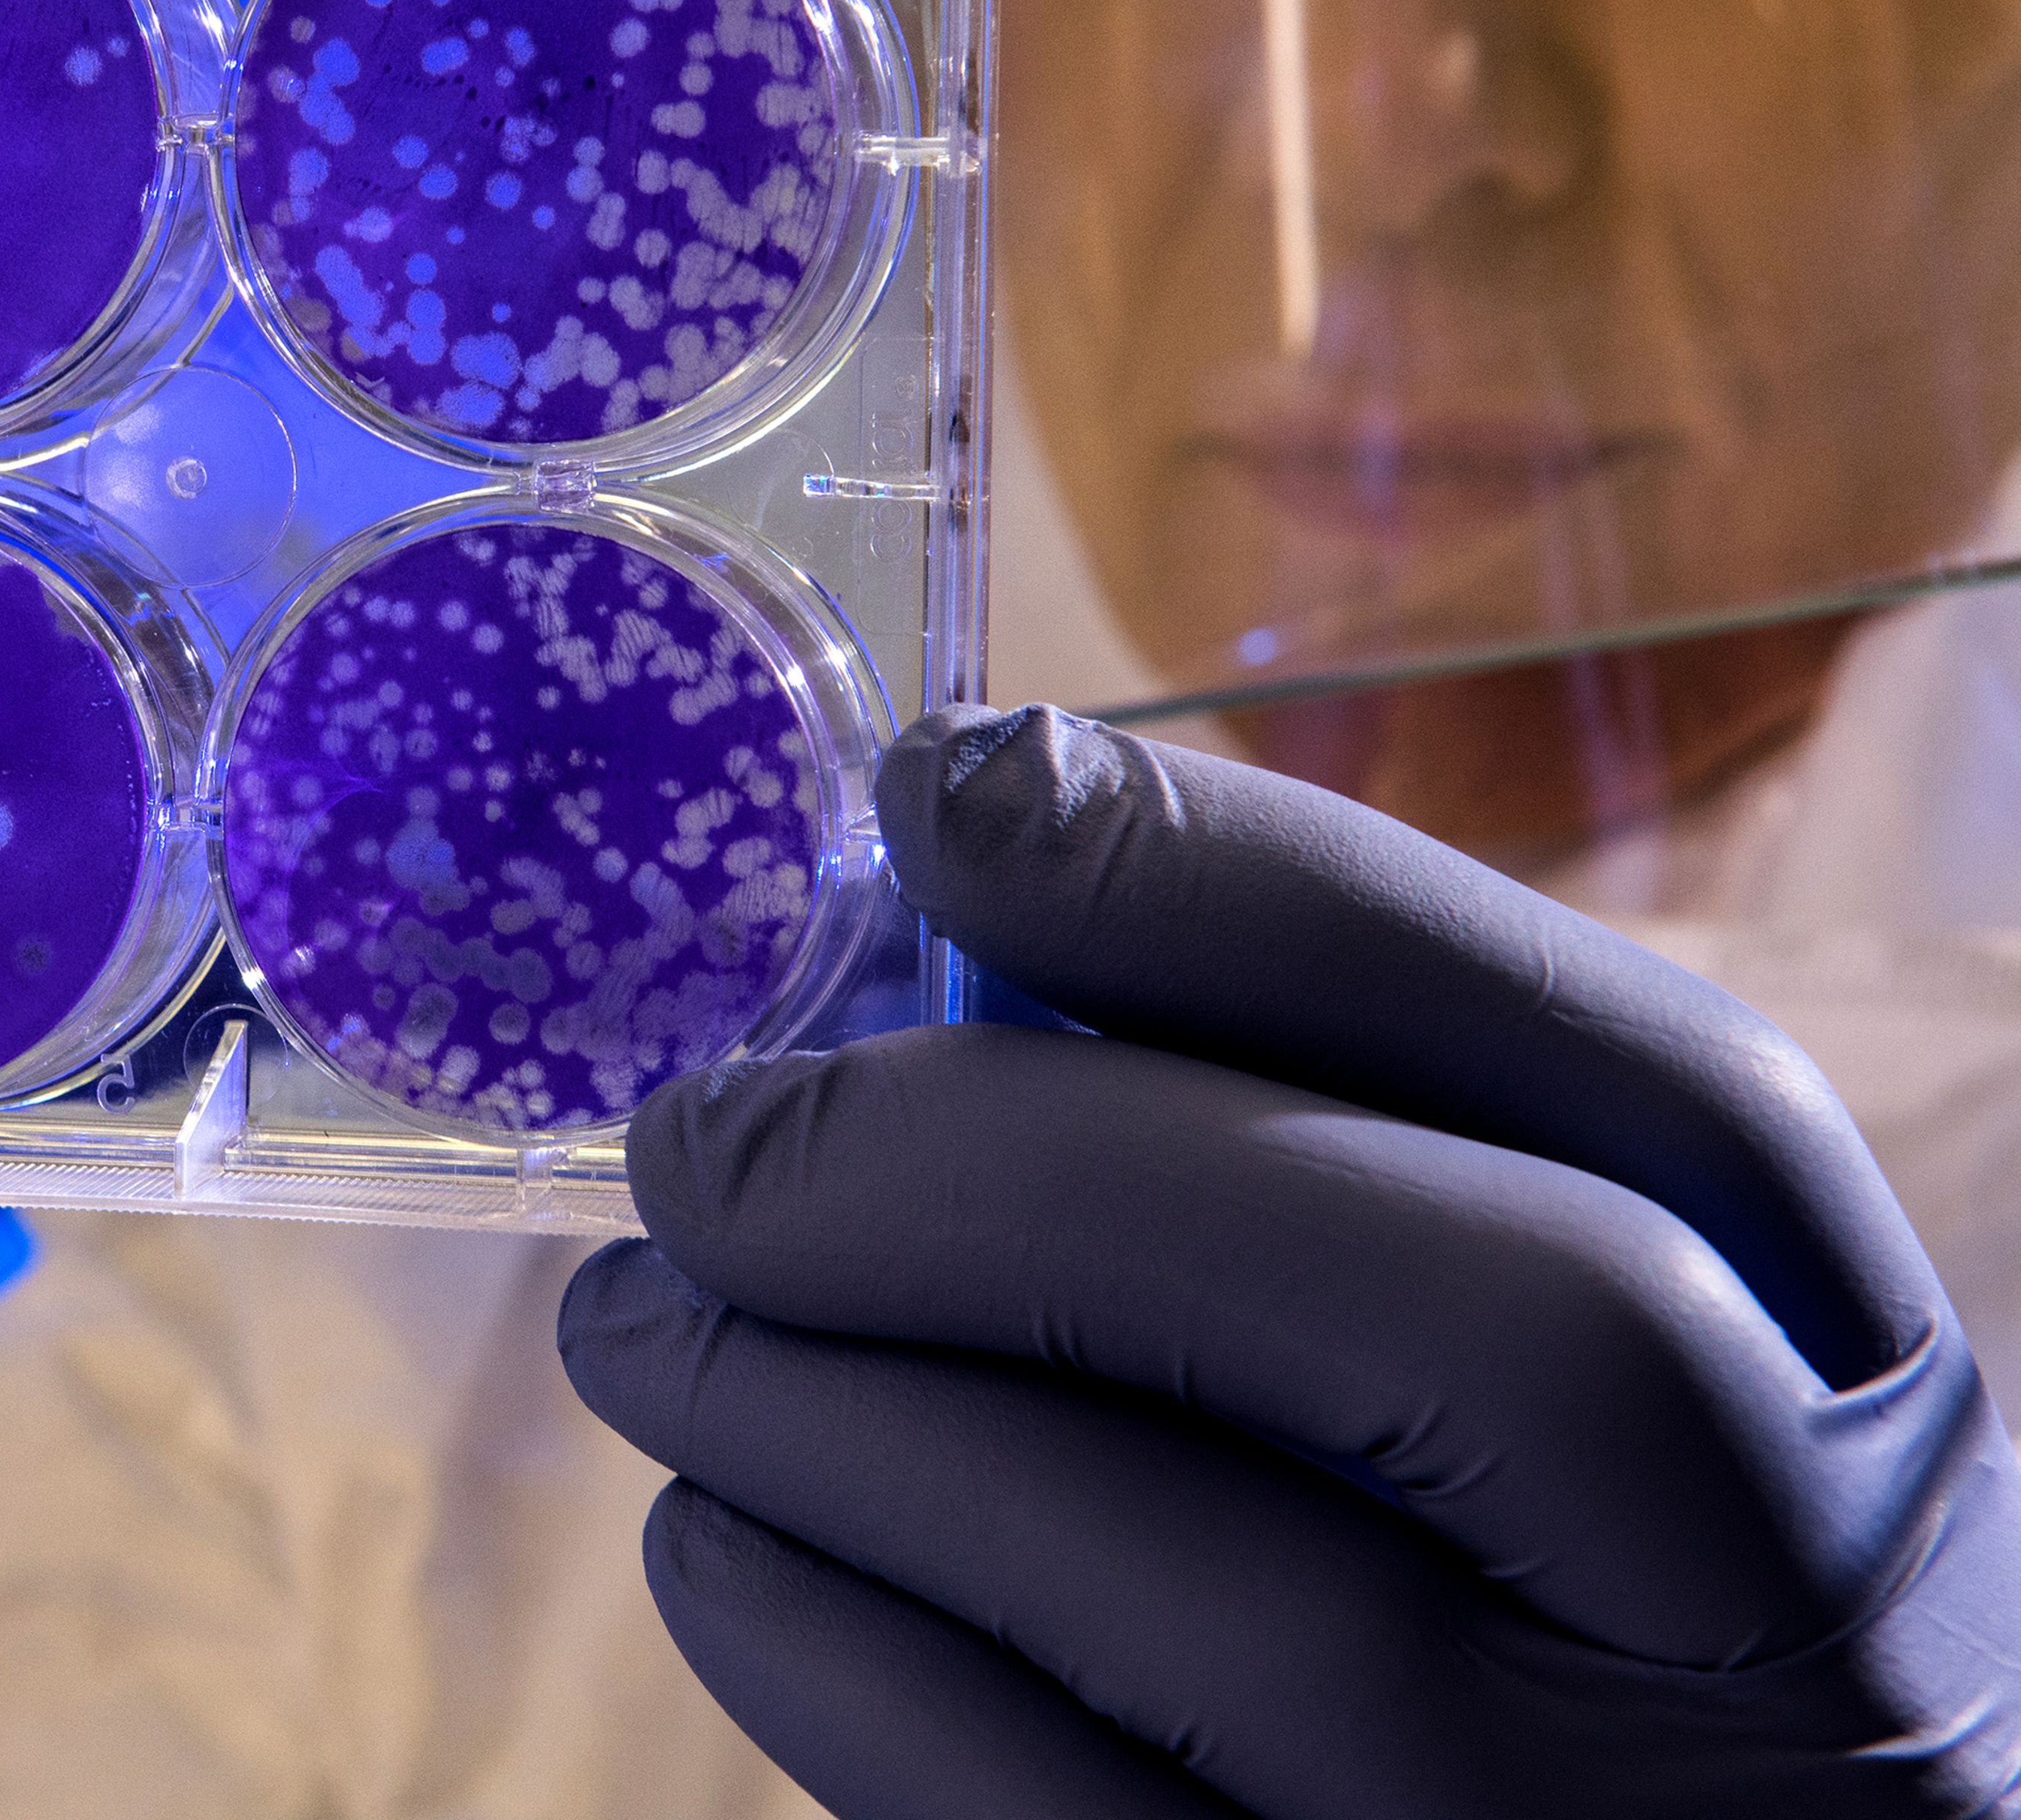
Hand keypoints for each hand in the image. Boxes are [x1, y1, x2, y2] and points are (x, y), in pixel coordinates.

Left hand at [561, 704, 2020, 1817]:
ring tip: (648, 1316)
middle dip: (1026, 1168)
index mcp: (1855, 1406)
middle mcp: (1792, 1648)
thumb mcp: (1550, 1390)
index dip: (1285, 903)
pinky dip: (814, 1632)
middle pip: (1488, 1324)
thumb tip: (933, 942)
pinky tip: (725, 1526)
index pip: (1667, 1089)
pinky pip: (1011, 1810)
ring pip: (1187, 1588)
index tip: (948, 787)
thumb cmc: (1500, 1624)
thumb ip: (1329, 1174)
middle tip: (706, 1130)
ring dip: (825, 1403)